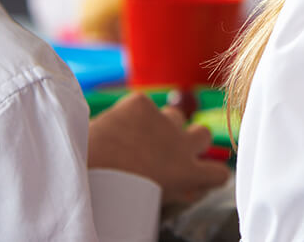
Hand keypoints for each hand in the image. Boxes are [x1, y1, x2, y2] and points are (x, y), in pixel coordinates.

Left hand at [87, 93, 229, 203]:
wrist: (84, 170)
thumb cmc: (113, 195)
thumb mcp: (152, 200)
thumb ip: (174, 190)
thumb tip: (188, 190)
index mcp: (187, 174)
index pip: (219, 173)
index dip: (210, 172)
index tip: (200, 173)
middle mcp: (182, 145)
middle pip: (204, 135)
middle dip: (192, 139)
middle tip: (171, 147)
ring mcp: (163, 121)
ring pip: (174, 116)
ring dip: (162, 124)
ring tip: (136, 137)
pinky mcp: (142, 103)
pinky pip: (141, 105)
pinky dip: (130, 114)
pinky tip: (114, 127)